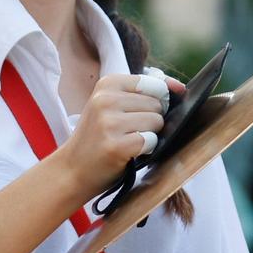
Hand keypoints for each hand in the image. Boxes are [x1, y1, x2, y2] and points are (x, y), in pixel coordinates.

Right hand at [52, 73, 178, 197]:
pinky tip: (129, 152)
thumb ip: (143, 92)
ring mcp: (110, 123)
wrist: (72, 169)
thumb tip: (179, 87)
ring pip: (157, 122)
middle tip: (128, 131)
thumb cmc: (97, 136)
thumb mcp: (111, 105)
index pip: (154, 84)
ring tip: (128, 141)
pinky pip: (151, 141)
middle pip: (158, 104)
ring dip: (149, 135)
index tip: (144, 112)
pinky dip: (146, 150)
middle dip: (151, 120)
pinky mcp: (116, 146)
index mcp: (107, 83)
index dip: (158, 100)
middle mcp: (107, 100)